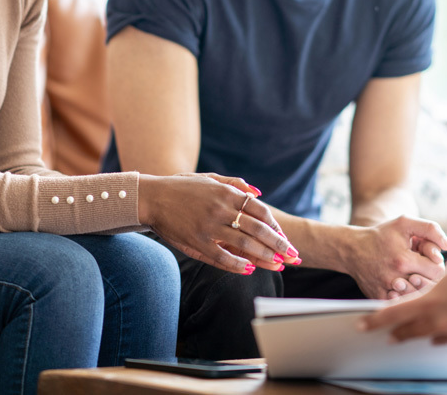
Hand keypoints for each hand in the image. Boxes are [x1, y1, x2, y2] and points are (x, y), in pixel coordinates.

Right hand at [138, 173, 299, 274]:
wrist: (152, 198)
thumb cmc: (182, 188)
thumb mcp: (210, 178)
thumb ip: (235, 184)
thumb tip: (259, 194)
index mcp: (226, 193)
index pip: (260, 210)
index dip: (275, 225)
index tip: (285, 236)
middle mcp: (220, 209)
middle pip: (258, 230)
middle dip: (279, 244)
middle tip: (293, 255)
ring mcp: (209, 227)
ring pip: (245, 245)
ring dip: (265, 256)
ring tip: (279, 264)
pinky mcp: (197, 242)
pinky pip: (222, 257)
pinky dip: (238, 264)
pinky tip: (249, 269)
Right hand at [342, 216, 446, 299]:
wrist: (352, 248)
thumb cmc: (382, 234)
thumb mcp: (405, 223)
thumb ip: (430, 229)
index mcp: (404, 260)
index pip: (437, 271)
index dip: (436, 264)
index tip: (427, 258)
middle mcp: (394, 278)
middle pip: (428, 287)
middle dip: (428, 276)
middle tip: (420, 268)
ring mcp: (385, 291)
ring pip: (416, 298)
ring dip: (417, 287)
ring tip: (411, 276)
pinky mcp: (378, 298)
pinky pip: (400, 305)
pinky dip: (403, 296)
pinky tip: (401, 285)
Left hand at [360, 251, 446, 345]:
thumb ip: (436, 291)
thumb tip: (434, 300)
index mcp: (431, 301)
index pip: (395, 314)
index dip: (376, 321)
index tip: (361, 325)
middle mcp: (441, 321)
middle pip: (411, 331)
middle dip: (399, 332)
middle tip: (390, 335)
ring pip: (435, 337)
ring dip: (429, 331)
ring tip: (429, 325)